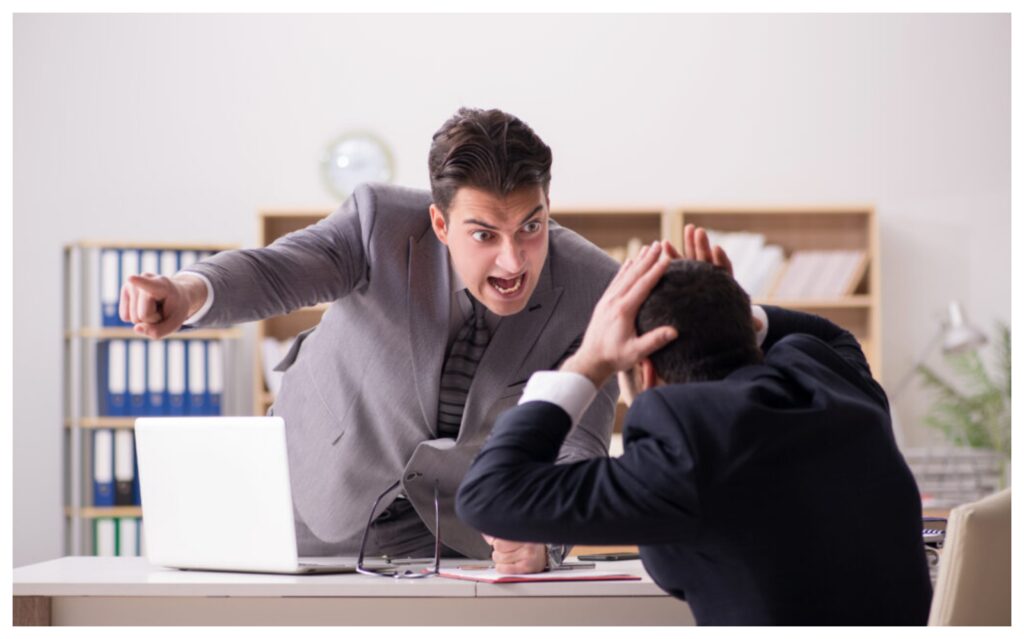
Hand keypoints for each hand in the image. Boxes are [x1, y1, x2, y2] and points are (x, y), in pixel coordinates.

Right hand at [119, 273, 206, 338]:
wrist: (175, 294)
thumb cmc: (175, 308)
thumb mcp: (175, 323)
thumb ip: (159, 330)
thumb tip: (136, 329)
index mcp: (163, 285)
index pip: (149, 284)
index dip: (139, 283)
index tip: (131, 279)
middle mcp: (145, 279)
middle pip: (144, 316)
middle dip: (153, 319)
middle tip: (162, 309)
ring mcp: (133, 283)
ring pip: (134, 318)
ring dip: (145, 318)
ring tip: (155, 306)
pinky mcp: (125, 290)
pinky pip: (125, 317)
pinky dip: (136, 317)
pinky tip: (144, 306)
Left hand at [483, 535, 547, 573]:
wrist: (548, 553)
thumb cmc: (530, 543)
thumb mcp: (517, 533)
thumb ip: (501, 532)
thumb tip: (487, 534)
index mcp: (523, 530)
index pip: (499, 536)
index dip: (495, 539)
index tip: (495, 540)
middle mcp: (526, 541)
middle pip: (498, 546)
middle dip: (497, 549)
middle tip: (504, 550)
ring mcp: (527, 554)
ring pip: (499, 558)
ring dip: (499, 559)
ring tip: (507, 556)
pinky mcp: (527, 567)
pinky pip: (504, 569)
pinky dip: (501, 567)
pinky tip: (506, 564)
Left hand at [561, 241, 677, 387]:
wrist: (591, 360)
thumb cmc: (614, 358)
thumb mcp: (636, 353)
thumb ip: (654, 341)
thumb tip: (675, 331)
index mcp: (623, 310)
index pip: (643, 285)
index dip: (655, 271)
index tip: (667, 258)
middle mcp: (614, 301)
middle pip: (634, 275)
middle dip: (648, 259)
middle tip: (659, 244)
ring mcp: (607, 300)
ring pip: (624, 275)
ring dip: (637, 261)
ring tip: (648, 248)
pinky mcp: (604, 303)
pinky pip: (616, 282)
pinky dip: (624, 270)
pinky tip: (630, 262)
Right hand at [681, 225, 761, 331]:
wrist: (714, 320)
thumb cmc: (726, 320)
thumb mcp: (736, 321)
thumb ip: (747, 322)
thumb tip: (758, 325)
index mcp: (724, 284)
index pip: (724, 269)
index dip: (721, 259)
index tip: (717, 249)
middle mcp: (711, 276)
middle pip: (708, 258)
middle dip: (703, 245)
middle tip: (699, 231)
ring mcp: (698, 273)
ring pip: (694, 256)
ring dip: (690, 242)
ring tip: (688, 228)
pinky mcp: (685, 275)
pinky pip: (679, 263)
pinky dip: (673, 254)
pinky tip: (665, 243)